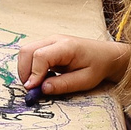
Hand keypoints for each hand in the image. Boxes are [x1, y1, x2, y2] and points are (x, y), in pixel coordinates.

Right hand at [15, 35, 130, 91]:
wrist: (106, 55)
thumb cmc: (98, 66)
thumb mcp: (85, 80)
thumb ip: (63, 85)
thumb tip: (41, 89)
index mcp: (66, 46)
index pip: (40, 56)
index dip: (33, 73)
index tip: (33, 89)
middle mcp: (54, 39)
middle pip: (27, 51)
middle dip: (24, 71)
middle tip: (32, 89)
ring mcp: (49, 41)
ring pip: (25, 52)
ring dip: (26, 69)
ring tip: (37, 84)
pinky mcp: (47, 46)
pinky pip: (31, 54)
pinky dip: (30, 67)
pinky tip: (41, 77)